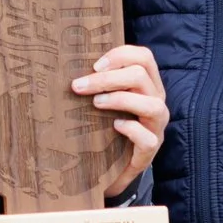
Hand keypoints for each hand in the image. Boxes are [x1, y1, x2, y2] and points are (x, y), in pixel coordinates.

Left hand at [74, 44, 166, 195]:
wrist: (111, 167)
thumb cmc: (105, 127)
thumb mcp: (104, 100)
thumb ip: (98, 83)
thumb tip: (66, 65)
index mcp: (147, 84)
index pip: (144, 57)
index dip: (120, 55)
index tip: (94, 65)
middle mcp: (156, 101)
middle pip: (141, 76)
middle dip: (107, 78)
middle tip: (79, 86)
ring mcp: (156, 126)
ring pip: (151, 104)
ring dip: (120, 100)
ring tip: (95, 103)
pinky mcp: (151, 149)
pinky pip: (147, 137)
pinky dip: (131, 129)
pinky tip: (114, 126)